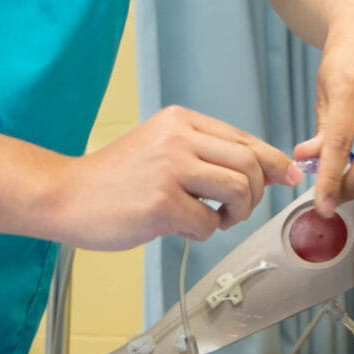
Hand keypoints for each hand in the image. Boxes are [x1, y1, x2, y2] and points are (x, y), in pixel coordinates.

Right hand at [48, 105, 297, 249]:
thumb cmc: (116, 179)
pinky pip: (208, 222)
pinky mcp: (161, 202)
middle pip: (250, 163)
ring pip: (238, 189)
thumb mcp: (162, 149)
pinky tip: (183, 228)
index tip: (288, 177)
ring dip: (236, 213)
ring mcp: (169, 168)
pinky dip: (204, 232)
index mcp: (181, 121)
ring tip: (216, 220)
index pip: (245, 139)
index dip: (274, 161)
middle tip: (235, 211)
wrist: (65, 195)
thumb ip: (207, 155)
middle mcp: (178, 138)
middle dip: (255, 194)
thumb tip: (266, 170)